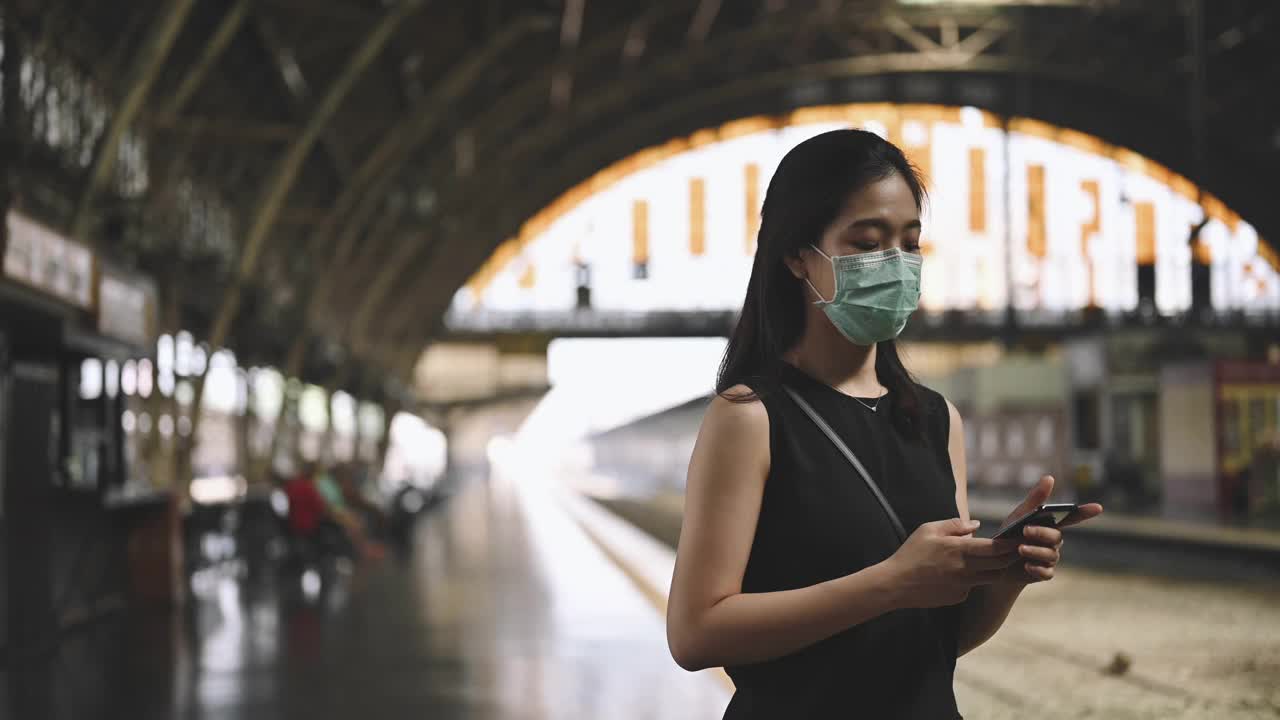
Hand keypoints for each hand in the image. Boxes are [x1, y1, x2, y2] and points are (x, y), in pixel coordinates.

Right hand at [885, 517, 1021, 608]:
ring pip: (991, 578)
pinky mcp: (959, 597)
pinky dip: (973, 579)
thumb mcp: (928, 530)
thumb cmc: (910, 553)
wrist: (896, 583)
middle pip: (1001, 564)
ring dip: (995, 569)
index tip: (1017, 539)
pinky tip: (960, 574)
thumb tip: (976, 525)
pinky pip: (973, 586)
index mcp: (958, 549)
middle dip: (1010, 557)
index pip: (995, 548)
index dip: (1010, 544)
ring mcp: (963, 585)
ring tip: (991, 560)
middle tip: (1014, 550)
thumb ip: (954, 525)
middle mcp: (965, 569)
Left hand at [1000, 475, 1103, 584]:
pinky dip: (1037, 569)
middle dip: (1041, 533)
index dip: (1085, 512)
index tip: (1098, 507)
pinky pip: (1047, 572)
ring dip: (1035, 551)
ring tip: (1019, 548)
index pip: (1071, 518)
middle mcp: (1053, 541)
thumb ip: (1035, 499)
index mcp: (1050, 525)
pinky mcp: (1044, 572)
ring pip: (1051, 555)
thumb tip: (1050, 477)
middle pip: (1056, 537)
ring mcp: (1050, 558)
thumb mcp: (1018, 516)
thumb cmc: (1008, 536)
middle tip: (1025, 530)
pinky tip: (1026, 566)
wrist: (995, 563)